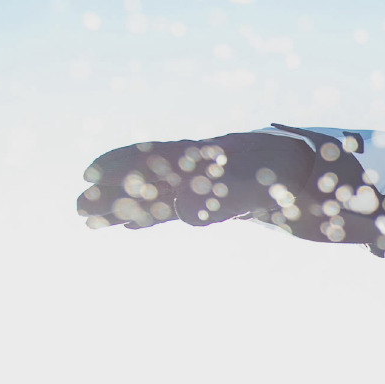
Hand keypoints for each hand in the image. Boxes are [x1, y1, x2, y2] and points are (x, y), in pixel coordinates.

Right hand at [77, 132, 312, 228]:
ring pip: (152, 197)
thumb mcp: (255, 187)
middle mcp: (193, 169)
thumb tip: (182, 215)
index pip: (150, 157)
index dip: (121, 163)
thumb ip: (221, 201)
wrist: (306, 177)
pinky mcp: (210, 203)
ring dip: (123, 208)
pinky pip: (171, 209)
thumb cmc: (281, 175)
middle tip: (78, 209)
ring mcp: (199, 186)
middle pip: (143, 179)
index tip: (90, 173)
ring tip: (90, 222)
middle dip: (112, 193)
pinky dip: (150, 216)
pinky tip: (129, 226)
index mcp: (199, 156)